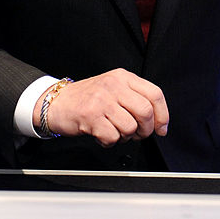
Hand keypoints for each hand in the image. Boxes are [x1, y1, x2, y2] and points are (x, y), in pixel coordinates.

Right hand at [34, 68, 168, 146]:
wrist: (57, 102)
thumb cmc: (88, 98)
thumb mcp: (114, 88)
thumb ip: (135, 98)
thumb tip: (158, 120)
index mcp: (123, 77)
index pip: (155, 94)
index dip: (162, 115)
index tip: (161, 128)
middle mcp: (114, 85)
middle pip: (146, 111)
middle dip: (146, 130)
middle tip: (138, 134)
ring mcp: (102, 100)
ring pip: (130, 127)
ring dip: (126, 137)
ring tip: (115, 131)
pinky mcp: (91, 116)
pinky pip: (112, 137)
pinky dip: (110, 142)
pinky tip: (102, 134)